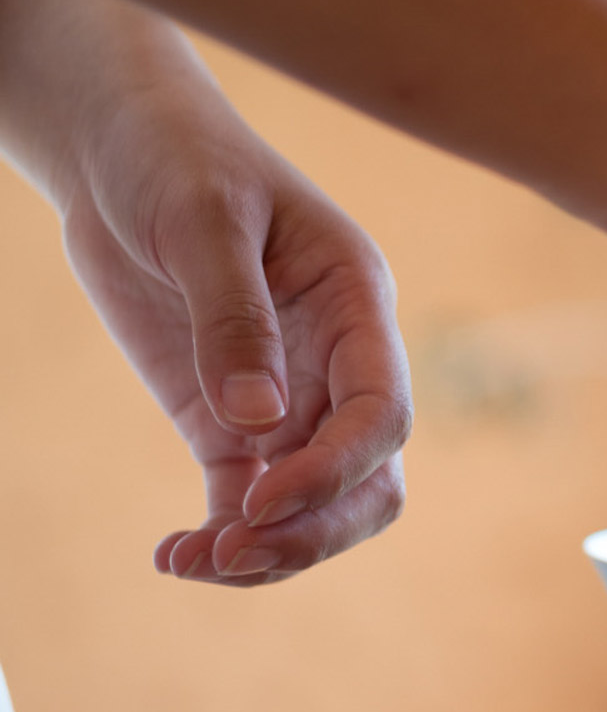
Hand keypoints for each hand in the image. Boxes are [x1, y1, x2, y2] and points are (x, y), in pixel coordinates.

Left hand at [61, 74, 411, 586]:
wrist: (119, 150)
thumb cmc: (175, 160)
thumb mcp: (202, 221)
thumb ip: (232, 317)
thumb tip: (258, 423)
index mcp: (356, 304)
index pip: (381, 412)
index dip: (335, 469)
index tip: (260, 499)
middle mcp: (336, 362)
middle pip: (369, 479)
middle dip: (315, 529)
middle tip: (236, 551)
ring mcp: (287, 399)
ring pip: (315, 506)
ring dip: (269, 548)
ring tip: (193, 561)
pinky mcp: (229, 422)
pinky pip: (244, 502)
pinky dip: (222, 539)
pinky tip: (174, 556)